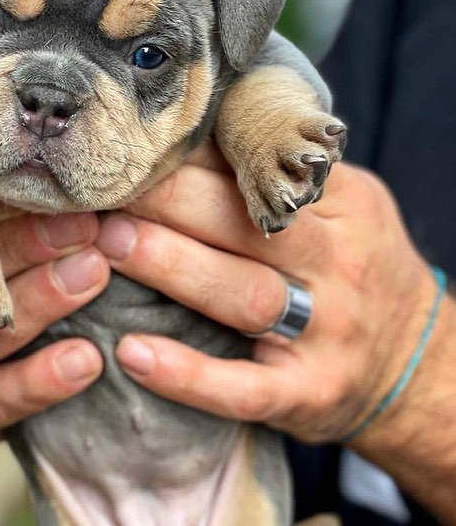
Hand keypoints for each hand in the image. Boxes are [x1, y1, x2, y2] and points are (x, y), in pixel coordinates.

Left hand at [95, 152, 438, 443]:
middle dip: (170, 201)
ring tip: (109, 243)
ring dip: (170, 266)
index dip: (193, 155)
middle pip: (245, 223)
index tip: (136, 145)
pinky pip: (244, 388)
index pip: (263, 168)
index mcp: (342, 206)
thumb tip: (190, 133)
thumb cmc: (354, 266)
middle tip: (107, 189)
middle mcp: (337, 264)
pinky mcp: (308, 392)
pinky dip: (187, 375)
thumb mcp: (341, 207)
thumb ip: (279, 175)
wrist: (417, 360)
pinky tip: (132, 354)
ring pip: (242, 294)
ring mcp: (326, 331)